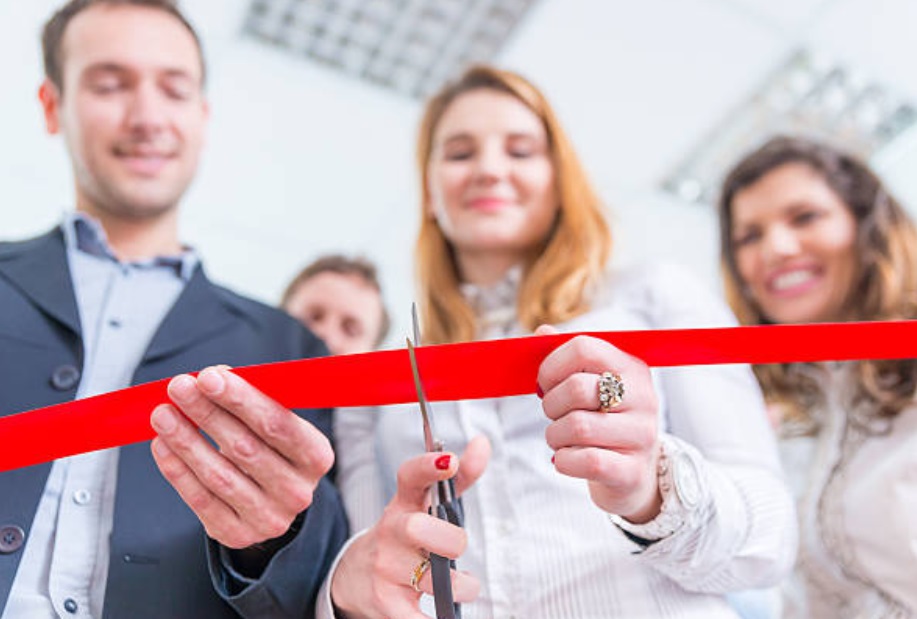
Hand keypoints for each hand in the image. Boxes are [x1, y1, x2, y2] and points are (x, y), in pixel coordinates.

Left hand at [149, 366, 333, 548]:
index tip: (208, 376)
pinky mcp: (238, 534)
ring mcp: (269, 517)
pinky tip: (163, 445)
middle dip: (207, 413)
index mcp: (316, 456)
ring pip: (219, 475)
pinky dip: (177, 470)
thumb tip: (214, 377)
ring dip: (186, 440)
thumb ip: (254, 400)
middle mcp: (298, 491)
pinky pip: (201, 500)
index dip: (241, 399)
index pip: (278, 423)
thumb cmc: (272, 450)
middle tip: (179, 387)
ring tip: (163, 414)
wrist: (272, 501)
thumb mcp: (279, 423)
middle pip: (245, 448)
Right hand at [331, 435, 490, 618]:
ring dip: (462, 586)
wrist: (356, 578)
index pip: (410, 477)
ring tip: (463, 586)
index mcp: (403, 504)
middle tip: (456, 550)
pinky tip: (442, 614)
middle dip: (452, 541)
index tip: (450, 461)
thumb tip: (483, 443)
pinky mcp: (386, 604)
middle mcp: (390, 533)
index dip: (429, 467)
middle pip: (419, 529)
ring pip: (434, 580)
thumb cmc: (405, 538)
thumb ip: (457, 480)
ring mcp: (385, 570)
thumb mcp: (424, 507)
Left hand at [536, 327, 661, 522]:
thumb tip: (543, 332)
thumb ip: (568, 357)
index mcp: (631, 367)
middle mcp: (643, 397)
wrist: (631, 473)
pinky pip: (587, 460)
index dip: (552, 365)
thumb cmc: (602, 420)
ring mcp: (642, 435)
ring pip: (577, 427)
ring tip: (561, 438)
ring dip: (555, 435)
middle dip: (551, 404)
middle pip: (577, 388)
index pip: (584, 348)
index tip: (545, 383)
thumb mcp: (591, 384)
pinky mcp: (633, 471)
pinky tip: (567, 458)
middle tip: (553, 414)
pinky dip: (564, 461)